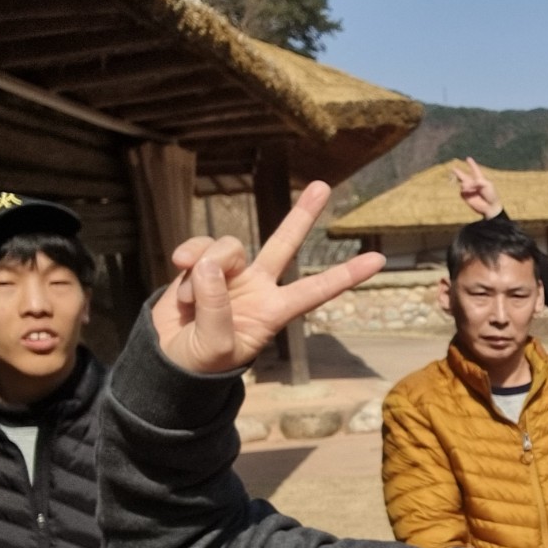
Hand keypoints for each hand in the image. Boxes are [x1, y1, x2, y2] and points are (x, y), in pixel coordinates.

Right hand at [153, 182, 384, 373]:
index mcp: (274, 311)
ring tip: (190, 303)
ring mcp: (231, 272)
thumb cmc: (201, 360)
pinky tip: (179, 273)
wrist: (168, 357)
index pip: (316, 291)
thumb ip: (216, 308)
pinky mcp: (202, 263)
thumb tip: (212, 265)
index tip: (379, 260)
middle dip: (302, 215)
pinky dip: (188, 258)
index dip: (346, 275)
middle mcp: (259, 286)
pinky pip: (199, 246)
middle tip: (324, 186)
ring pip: (229, 247)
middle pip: (285, 244)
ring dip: (205, 271)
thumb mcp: (215, 346)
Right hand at [452, 157, 502, 218]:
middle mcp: (473, 183)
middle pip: (464, 176)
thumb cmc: (491, 194)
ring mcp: (469, 190)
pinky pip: (461, 191)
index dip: (471, 164)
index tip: (468, 158)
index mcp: (480, 178)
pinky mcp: (466, 197)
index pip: (475, 169)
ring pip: (462, 183)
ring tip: (469, 187)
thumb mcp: (486, 184)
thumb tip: (465, 185)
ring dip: (465, 184)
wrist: (490, 207)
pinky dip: (465, 191)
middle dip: (458, 172)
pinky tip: (469, 193)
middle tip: (453, 168)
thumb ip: (476, 182)